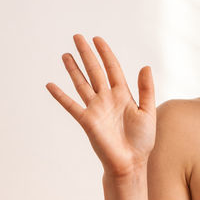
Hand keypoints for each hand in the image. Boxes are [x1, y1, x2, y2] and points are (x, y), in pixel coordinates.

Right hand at [46, 34, 155, 177]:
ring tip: (65, 54)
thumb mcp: (148, 112)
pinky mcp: (87, 121)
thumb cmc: (142, 140)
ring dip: (73, 69)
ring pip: (82, 84)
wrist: (131, 162)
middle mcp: (107, 98)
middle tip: (77, 37)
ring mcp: (95, 108)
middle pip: (94, 71)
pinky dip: (60, 95)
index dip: (105, 53)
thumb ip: (146, 90)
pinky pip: (71, 105)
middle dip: (86, 54)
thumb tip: (145, 66)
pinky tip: (51, 85)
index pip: (112, 68)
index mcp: (123, 94)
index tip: (97, 39)